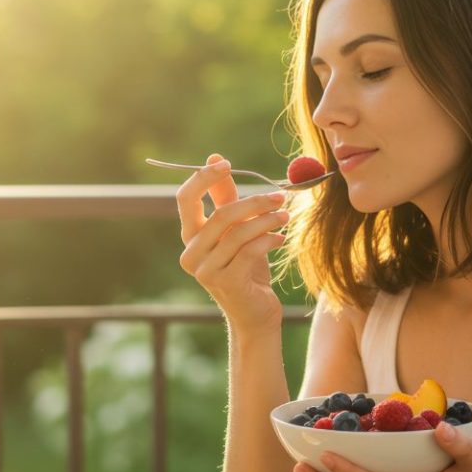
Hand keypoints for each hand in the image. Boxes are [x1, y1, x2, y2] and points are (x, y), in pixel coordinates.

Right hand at [176, 154, 288, 329]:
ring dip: (267, 220)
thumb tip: (214, 158)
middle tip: (280, 195)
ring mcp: (205, 270)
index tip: (226, 163)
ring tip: (286, 215)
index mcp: (189, 236)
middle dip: (253, 201)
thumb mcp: (237, 229)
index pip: (185, 199)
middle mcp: (190, 253)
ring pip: (237, 233)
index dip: (203, 178)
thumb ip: (225, 197)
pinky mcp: (225, 282)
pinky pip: (249, 251)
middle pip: (219, 214)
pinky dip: (268, 240)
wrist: (255, 313)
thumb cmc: (246, 268)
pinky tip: (282, 237)